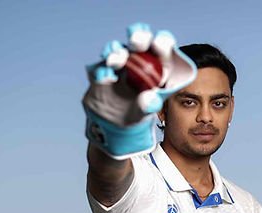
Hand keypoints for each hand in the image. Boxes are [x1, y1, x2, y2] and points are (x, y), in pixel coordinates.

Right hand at [82, 23, 195, 158]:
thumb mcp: (146, 112)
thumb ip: (148, 105)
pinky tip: (105, 76)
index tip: (159, 46)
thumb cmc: (138, 113)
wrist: (116, 127)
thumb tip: (150, 99)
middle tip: (137, 43)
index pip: (162, 45)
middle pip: (139, 40)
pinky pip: (99, 69)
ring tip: (116, 60)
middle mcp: (137, 60)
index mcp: (157, 65)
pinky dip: (101, 71)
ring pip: (117, 50)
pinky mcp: (101, 74)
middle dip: (138, 37)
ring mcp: (118, 65)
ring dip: (116, 52)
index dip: (161, 41)